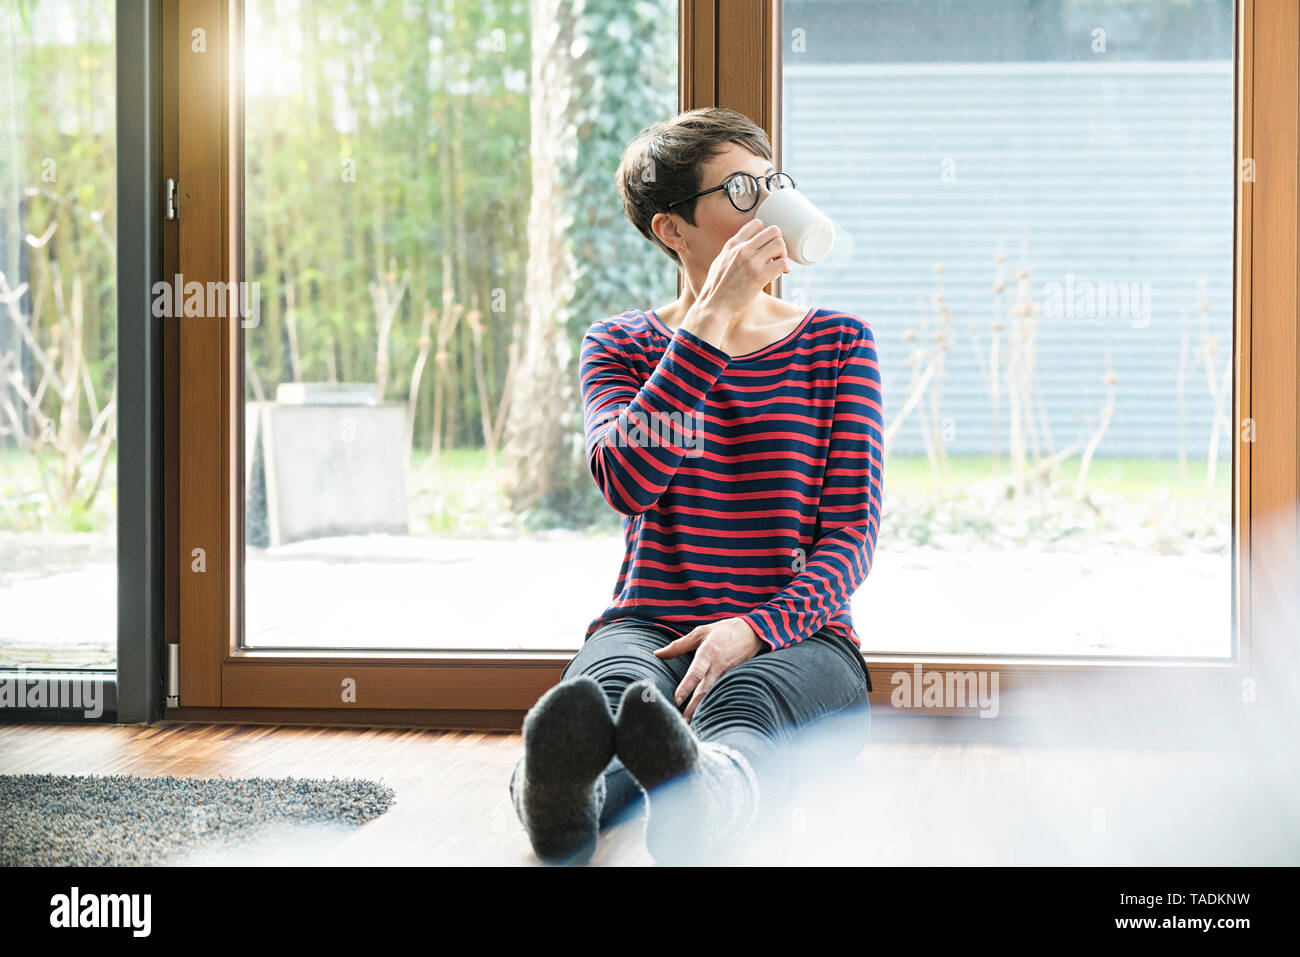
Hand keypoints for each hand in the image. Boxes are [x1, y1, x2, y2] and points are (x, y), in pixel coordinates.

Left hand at [653, 617, 763, 722]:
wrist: (753, 633)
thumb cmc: (723, 631)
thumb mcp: (700, 633)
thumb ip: (678, 646)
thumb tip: (657, 654)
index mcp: (708, 653)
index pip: (696, 672)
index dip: (686, 687)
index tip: (677, 700)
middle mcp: (718, 667)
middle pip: (704, 691)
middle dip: (693, 708)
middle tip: (682, 723)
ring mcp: (727, 676)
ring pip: (713, 696)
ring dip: (702, 711)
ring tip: (691, 725)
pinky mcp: (733, 680)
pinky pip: (721, 695)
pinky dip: (713, 706)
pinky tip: (705, 717)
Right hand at [687, 219, 792, 336]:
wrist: (714, 305)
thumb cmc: (717, 287)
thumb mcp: (719, 261)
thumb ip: (731, 251)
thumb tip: (742, 246)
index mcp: (733, 244)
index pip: (757, 224)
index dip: (766, 233)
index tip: (767, 245)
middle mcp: (742, 249)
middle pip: (773, 231)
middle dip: (779, 242)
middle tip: (776, 255)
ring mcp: (751, 262)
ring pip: (780, 244)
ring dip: (784, 254)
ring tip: (779, 264)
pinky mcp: (759, 276)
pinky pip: (783, 263)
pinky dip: (787, 267)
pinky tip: (783, 273)